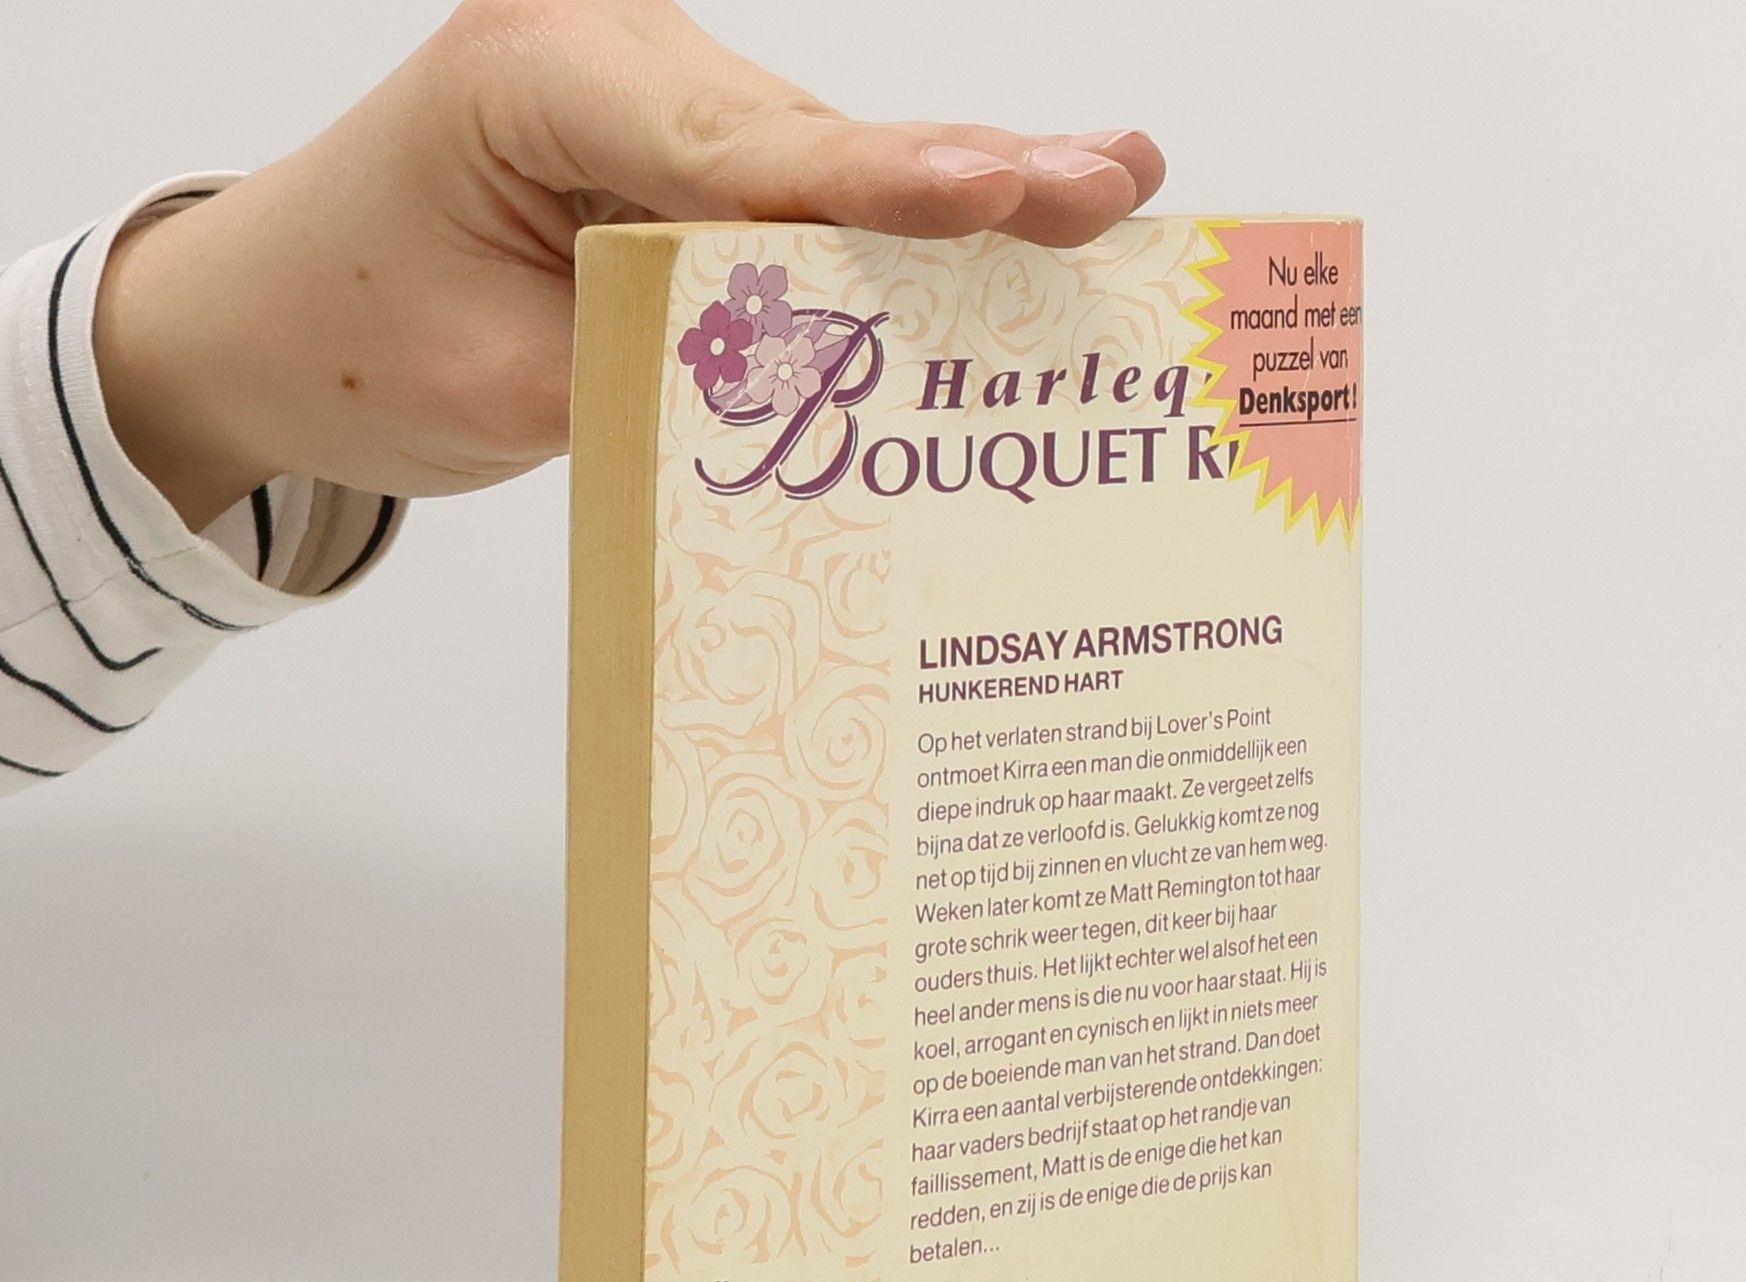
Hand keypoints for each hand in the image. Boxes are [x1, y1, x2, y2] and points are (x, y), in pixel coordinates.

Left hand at [94, 0, 1165, 531]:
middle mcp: (611, 57)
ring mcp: (655, 104)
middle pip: (810, 134)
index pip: (728, 146)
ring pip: (827, 163)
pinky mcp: (682, 160)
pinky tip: (1011, 235)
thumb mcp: (497, 387)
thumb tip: (810, 396)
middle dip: (966, 171)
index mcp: (534, 76)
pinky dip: (896, 237)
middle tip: (1109, 181)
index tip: (996, 190)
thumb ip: (652, 377)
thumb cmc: (347, 342)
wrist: (274, 318)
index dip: (874, 182)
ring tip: (1097, 200)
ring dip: (958, 201)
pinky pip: (803, 201)